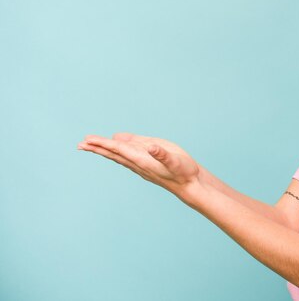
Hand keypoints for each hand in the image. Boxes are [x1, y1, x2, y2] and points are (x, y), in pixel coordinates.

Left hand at [77, 132, 201, 197]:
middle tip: (80, 144)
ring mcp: (143, 164)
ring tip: (91, 144)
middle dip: (98, 148)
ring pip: (120, 155)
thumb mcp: (175, 162)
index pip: (118, 150)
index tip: (88, 140)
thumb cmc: (184, 173)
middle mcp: (139, 163)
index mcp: (142, 160)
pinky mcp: (149, 163)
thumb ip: (162, 154)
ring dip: (105, 149)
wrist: (191, 185)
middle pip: (114, 154)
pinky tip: (117, 145)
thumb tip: (151, 147)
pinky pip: (130, 155)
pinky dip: (119, 150)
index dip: (103, 144)